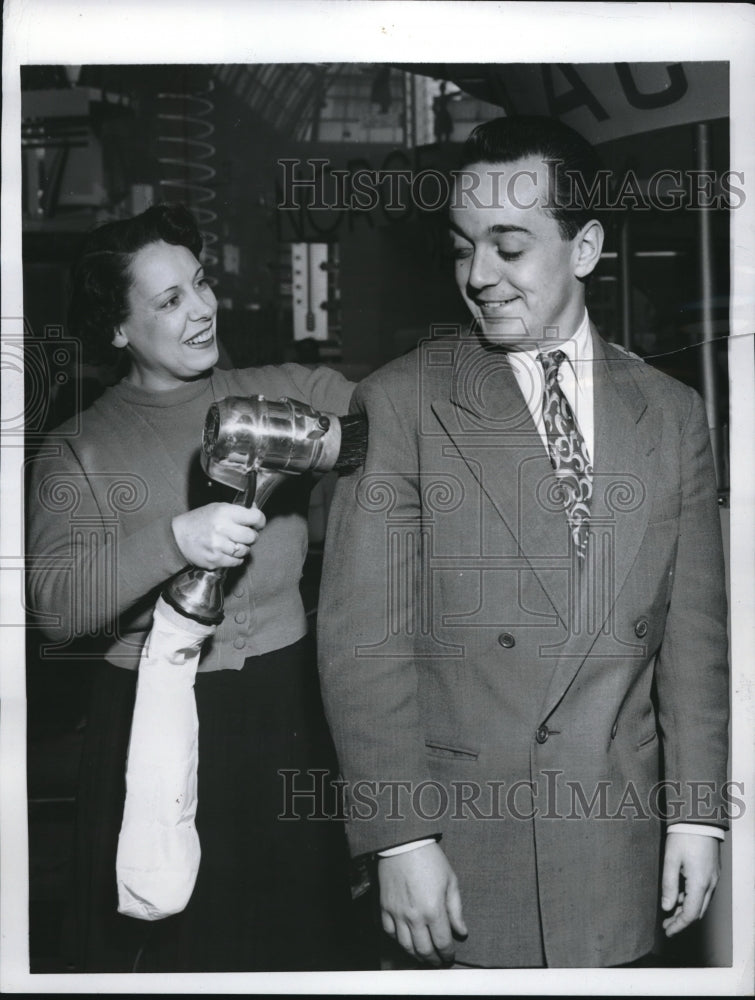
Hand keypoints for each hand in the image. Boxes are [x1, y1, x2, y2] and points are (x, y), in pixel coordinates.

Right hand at [171, 503, 265, 568]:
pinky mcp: (216, 560)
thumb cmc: (198, 521)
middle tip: (244, 535)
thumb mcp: (216, 508)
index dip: (259, 521)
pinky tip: (227, 552)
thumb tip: (255, 510)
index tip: (258, 524)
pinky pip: (236, 561)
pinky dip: (235, 558)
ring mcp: (219, 546)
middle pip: (252, 536)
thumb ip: (237, 510)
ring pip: (245, 550)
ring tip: (233, 543)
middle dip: (251, 536)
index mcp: (224, 512)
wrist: (178, 537)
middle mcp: (222, 528)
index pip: (255, 516)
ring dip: (242, 548)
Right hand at [377, 842, 466, 965]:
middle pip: (424, 950)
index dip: (448, 954)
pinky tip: (405, 939)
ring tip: (423, 955)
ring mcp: (397, 913)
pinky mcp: (384, 907)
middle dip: (433, 959)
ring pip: (405, 946)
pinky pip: (389, 932)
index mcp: (433, 910)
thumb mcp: (450, 881)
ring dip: (416, 955)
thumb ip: (456, 909)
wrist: (404, 843)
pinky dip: (397, 940)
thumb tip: (462, 931)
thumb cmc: (430, 859)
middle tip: (438, 961)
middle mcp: (414, 916)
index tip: (450, 956)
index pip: (442, 943)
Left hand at [661, 832, 720, 936]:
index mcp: (700, 883)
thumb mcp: (670, 860)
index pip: (691, 914)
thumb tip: (667, 907)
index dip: (678, 925)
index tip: (667, 931)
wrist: (699, 819)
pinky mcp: (712, 872)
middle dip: (682, 921)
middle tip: (666, 924)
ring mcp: (713, 878)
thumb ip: (669, 885)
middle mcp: (710, 884)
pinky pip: (704, 892)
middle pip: (698, 912)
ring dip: (687, 910)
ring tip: (670, 912)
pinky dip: (692, 899)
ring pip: (702, 903)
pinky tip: (680, 897)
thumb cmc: (683, 836)